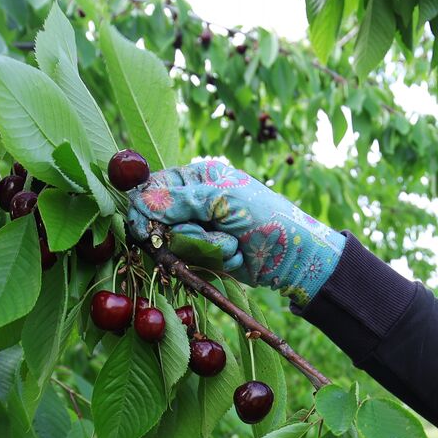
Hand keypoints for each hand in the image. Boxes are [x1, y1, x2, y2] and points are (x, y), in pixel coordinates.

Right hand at [124, 159, 345, 305]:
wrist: (296, 257)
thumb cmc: (266, 219)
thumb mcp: (223, 202)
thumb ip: (181, 201)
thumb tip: (140, 201)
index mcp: (200, 177)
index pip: (156, 187)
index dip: (146, 207)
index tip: (144, 228)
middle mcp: (197, 201)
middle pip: (161, 219)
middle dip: (184, 232)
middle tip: (207, 232)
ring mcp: (202, 228)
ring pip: (177, 243)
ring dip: (206, 247)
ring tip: (233, 243)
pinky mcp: (209, 253)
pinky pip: (195, 260)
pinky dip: (218, 259)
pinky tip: (237, 255)